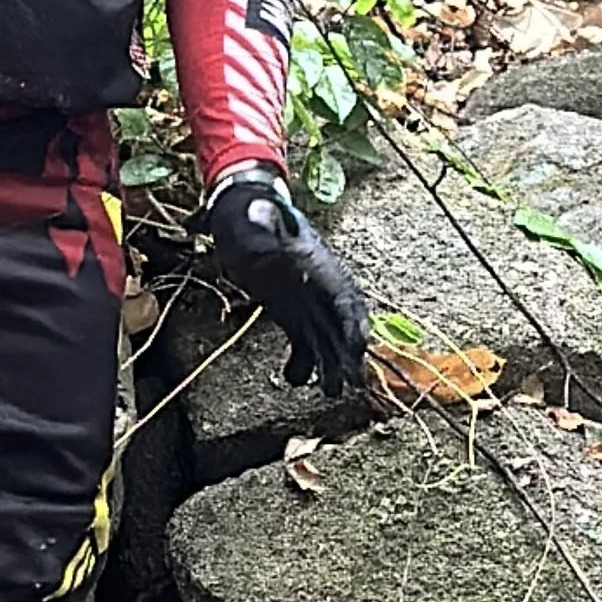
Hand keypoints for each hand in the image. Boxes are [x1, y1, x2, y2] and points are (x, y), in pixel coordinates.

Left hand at [206, 163, 369, 398]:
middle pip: (342, 326)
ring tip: (330, 391)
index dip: (353, 321)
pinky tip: (293, 380)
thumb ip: (264, 218)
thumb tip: (260, 210)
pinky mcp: (293, 318)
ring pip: (327, 342)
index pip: (345, 298)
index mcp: (321, 266)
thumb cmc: (254, 216)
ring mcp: (309, 306)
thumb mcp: (258, 215)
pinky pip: (304, 347)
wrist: (244, 220)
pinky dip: (301, 366)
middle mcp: (321, 289)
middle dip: (349, 355)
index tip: (357, 344)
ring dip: (330, 367)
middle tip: (353, 382)